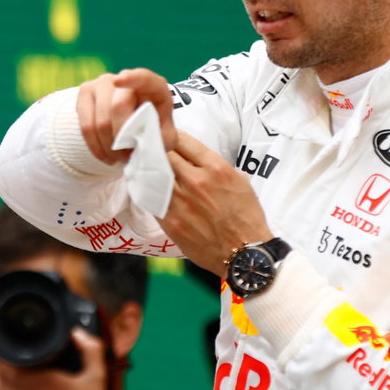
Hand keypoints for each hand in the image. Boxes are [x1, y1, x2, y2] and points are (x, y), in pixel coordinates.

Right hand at [75, 68, 177, 165]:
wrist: (133, 124)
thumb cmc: (151, 128)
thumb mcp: (164, 136)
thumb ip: (161, 138)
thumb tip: (145, 142)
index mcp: (152, 85)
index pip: (143, 78)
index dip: (132, 78)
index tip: (119, 81)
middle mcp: (124, 78)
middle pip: (117, 107)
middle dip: (122, 138)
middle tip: (128, 155)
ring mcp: (101, 83)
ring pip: (100, 121)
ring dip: (109, 146)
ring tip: (118, 157)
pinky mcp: (85, 93)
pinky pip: (86, 126)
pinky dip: (95, 147)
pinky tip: (105, 155)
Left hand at [159, 131, 273, 276]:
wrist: (244, 253)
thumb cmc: (245, 217)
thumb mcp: (239, 180)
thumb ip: (214, 165)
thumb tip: (193, 157)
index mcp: (215, 168)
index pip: (182, 140)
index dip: (170, 136)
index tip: (165, 136)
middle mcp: (196, 182)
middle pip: (163, 155)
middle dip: (156, 150)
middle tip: (149, 149)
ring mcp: (181, 202)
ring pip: (153, 176)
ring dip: (148, 170)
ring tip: (144, 168)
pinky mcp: (170, 221)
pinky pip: (151, 199)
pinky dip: (148, 191)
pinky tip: (147, 189)